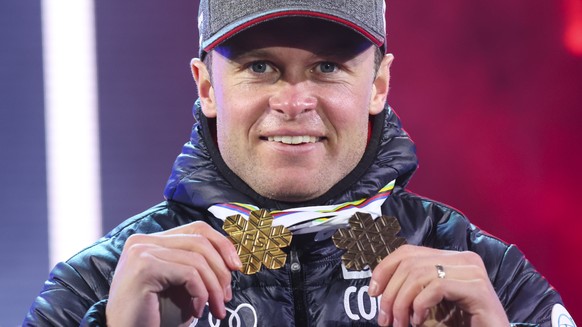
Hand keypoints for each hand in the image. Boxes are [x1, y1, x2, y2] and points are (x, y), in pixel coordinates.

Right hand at [106, 221, 241, 326]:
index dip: (222, 244)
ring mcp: (141, 251)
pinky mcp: (144, 268)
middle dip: (221, 271)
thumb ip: (198, 265)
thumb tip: (232, 257)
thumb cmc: (156, 316)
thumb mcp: (181, 285)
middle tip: (226, 297)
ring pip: (197, 260)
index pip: (196, 229)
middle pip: (200, 241)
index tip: (236, 266)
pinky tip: (196, 312)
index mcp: (151, 240)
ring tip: (216, 309)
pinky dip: (201, 294)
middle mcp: (142, 240)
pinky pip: (189, 274)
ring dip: (214, 288)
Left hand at [368, 244, 508, 325]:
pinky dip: (420, 305)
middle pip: (410, 263)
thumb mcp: (430, 304)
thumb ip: (412, 289)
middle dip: (391, 293)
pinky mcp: (478, 288)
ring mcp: (472, 271)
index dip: (385, 269)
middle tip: (385, 319)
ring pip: (419, 275)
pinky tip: (419, 321)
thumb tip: (378, 286)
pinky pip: (436, 288)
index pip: (408, 251)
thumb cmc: (462, 325)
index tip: (373, 292)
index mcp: (451, 258)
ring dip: (402, 303)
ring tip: (400, 324)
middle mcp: (463, 258)